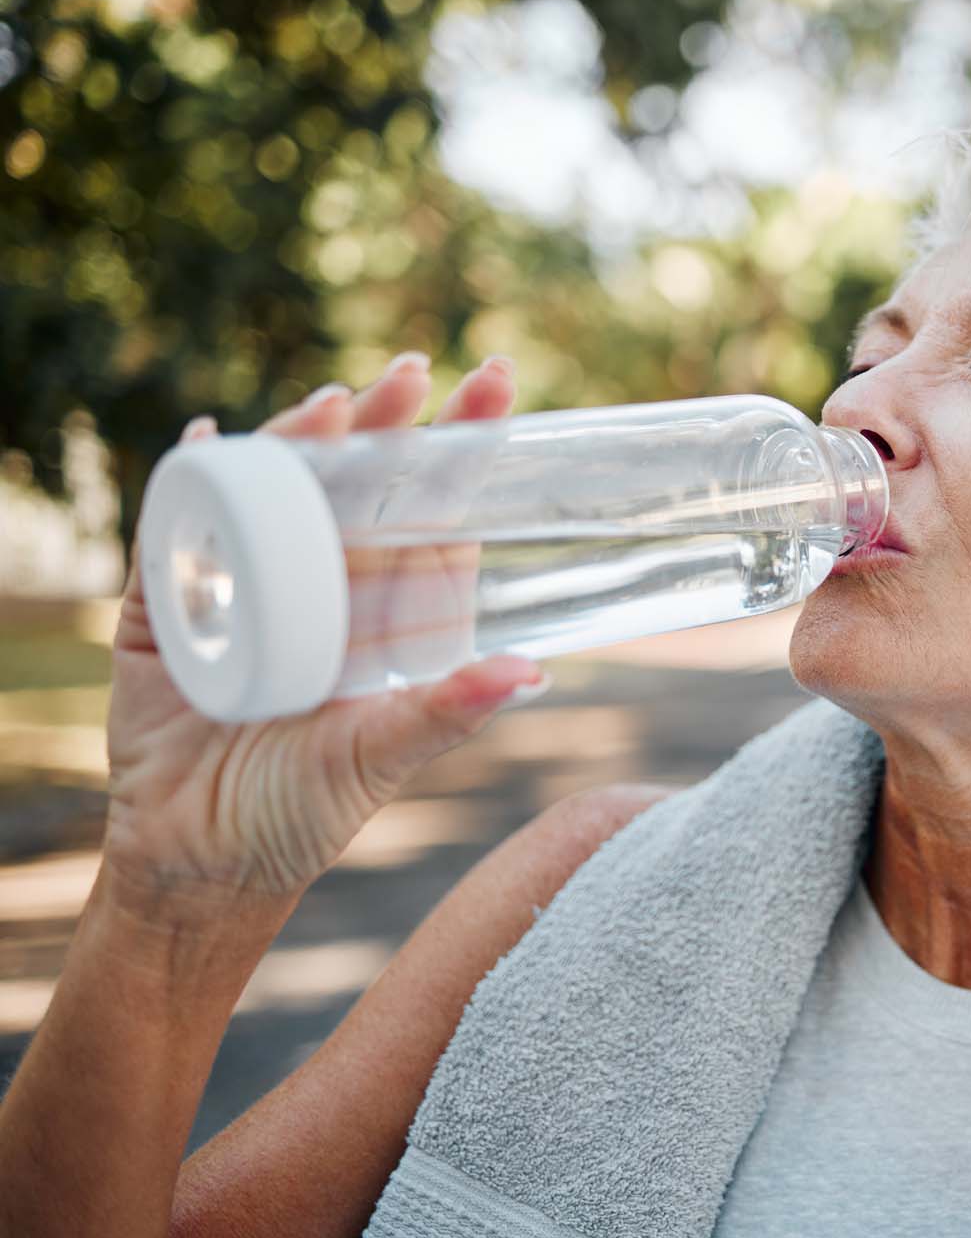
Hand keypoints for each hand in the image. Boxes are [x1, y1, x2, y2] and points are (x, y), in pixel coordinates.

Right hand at [102, 354, 545, 909]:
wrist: (196, 866)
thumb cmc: (301, 813)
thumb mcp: (378, 756)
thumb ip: (446, 710)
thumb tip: (533, 673)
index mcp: (383, 613)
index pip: (431, 513)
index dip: (461, 452)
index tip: (498, 385)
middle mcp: (322, 587)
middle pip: (359, 486)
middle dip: (388, 425)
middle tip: (418, 372)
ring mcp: (245, 586)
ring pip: (275, 491)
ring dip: (298, 443)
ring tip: (331, 405)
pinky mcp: (169, 606)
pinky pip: (177, 531)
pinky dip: (186, 483)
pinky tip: (200, 441)